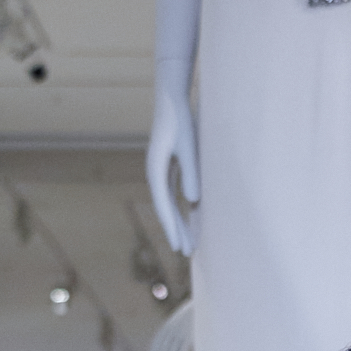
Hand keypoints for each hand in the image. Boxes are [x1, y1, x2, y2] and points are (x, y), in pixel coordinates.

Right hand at [144, 95, 199, 263]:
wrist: (172, 98)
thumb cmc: (181, 119)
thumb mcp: (188, 145)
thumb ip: (191, 171)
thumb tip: (194, 200)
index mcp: (156, 169)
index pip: (164, 204)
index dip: (172, 226)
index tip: (179, 245)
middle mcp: (156, 172)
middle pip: (166, 207)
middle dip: (176, 230)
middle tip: (187, 252)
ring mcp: (162, 170)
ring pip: (171, 202)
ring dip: (180, 221)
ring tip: (190, 242)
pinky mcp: (171, 166)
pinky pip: (176, 193)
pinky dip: (184, 207)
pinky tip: (193, 218)